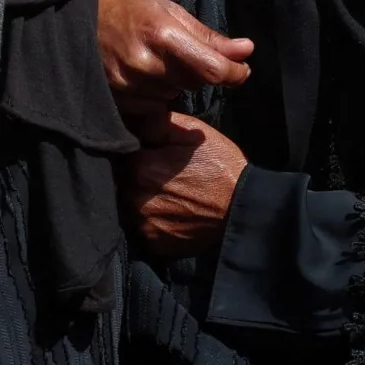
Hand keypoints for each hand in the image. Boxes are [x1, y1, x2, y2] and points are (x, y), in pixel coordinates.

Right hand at [99, 0, 251, 115]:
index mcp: (162, 35)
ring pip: (175, 95)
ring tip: (156, 59)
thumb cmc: (128, 5)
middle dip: (199, 71)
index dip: (235, 73)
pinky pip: (153, 105)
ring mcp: (128, 84)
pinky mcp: (116, 97)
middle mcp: (144, 64)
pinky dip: (155, 92)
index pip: (213, 70)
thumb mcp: (170, 10)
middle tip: (183, 52)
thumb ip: (209, 37)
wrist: (77, 13)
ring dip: (175, 82)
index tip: (241, 70)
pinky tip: (142, 73)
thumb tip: (246, 50)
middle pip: (196, 84)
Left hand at [125, 111, 246, 257]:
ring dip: (138, 199)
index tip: (146, 153)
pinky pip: (142, 228)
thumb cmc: (220, 165)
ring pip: (128, 206)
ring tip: (163, 194)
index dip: (132, 153)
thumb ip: (156, 123)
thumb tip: (131, 120)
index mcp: (141, 168)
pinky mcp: (155, 244)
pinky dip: (150, 220)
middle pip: (122, 182)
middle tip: (157, 174)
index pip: (120, 156)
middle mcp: (135, 199)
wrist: (244, 208)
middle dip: (133, 176)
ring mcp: (144, 225)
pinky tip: (168, 212)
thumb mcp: (191, 132)